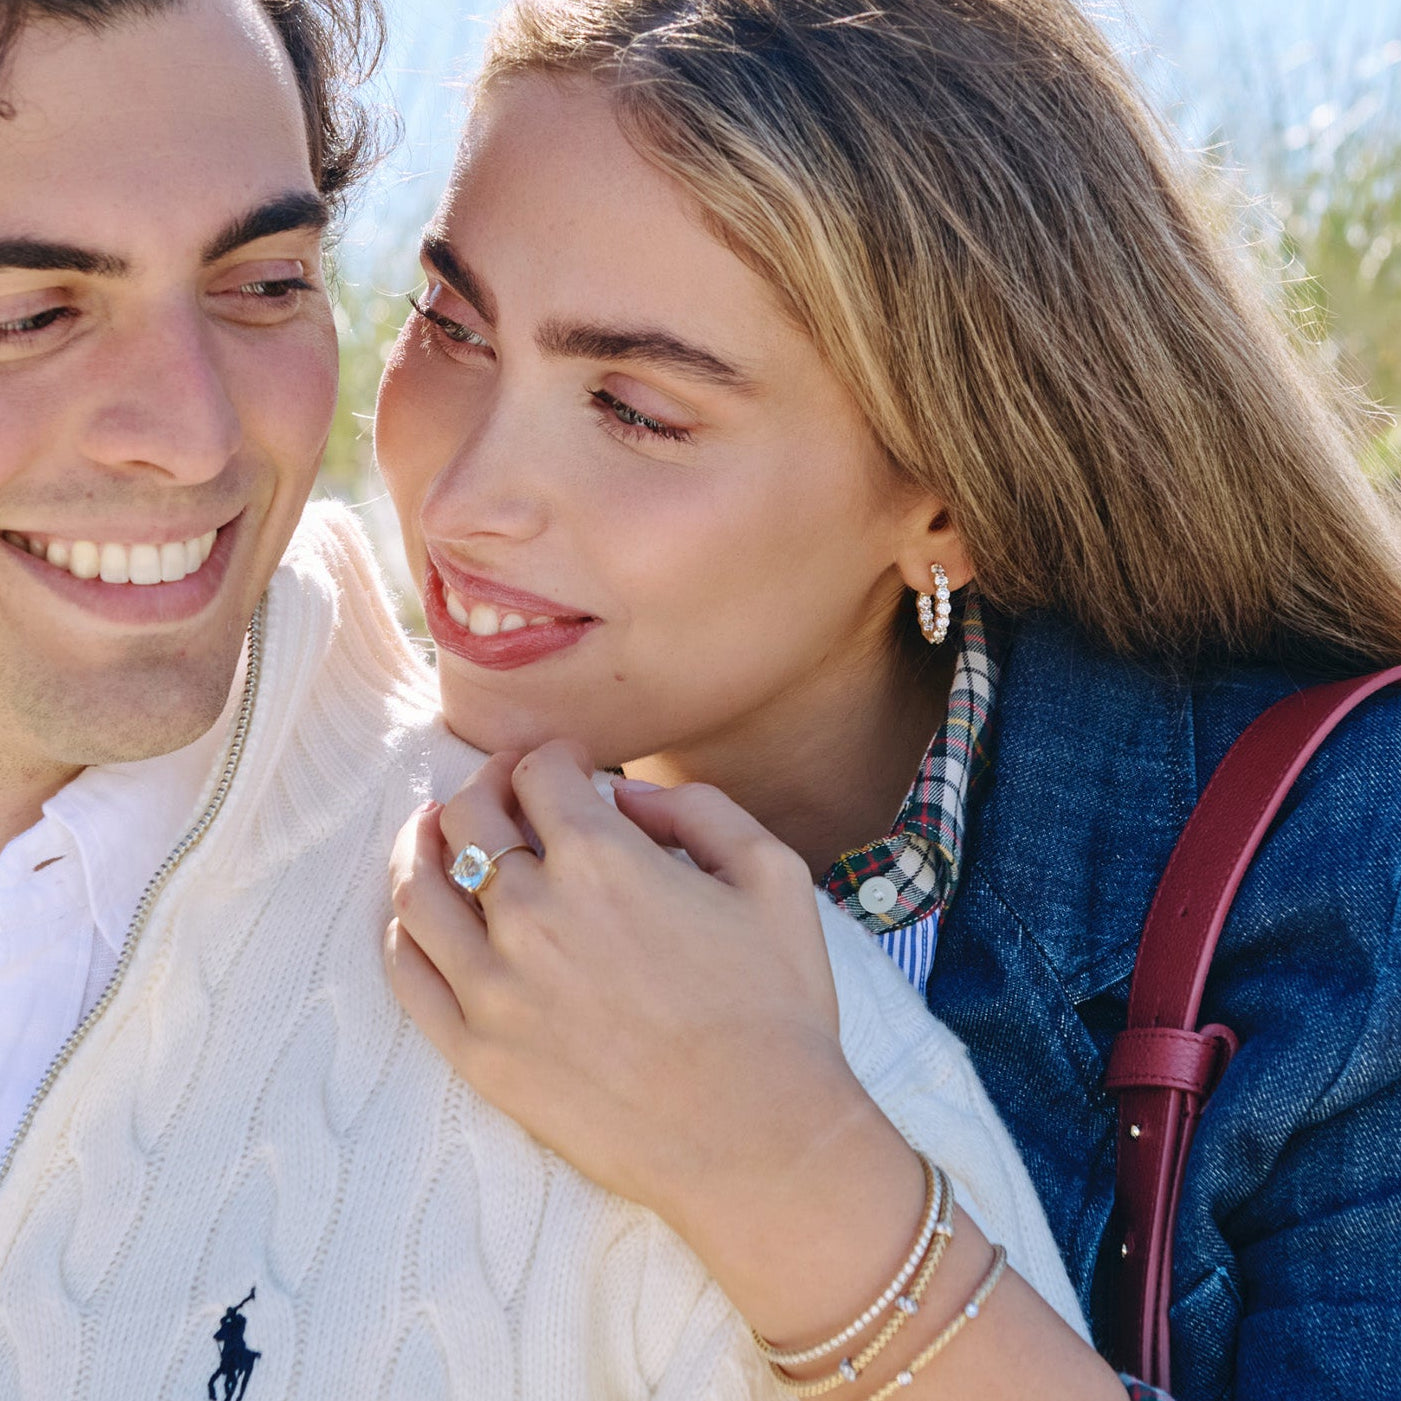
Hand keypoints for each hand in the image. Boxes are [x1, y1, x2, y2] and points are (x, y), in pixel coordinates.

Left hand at [386, 740, 870, 1243]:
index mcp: (601, 857)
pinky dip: (403, 931)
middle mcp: (531, 911)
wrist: (757, 1139)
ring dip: (422, 843)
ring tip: (433, 832)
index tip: (567, 767)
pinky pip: (409, 974)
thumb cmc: (776, 1007)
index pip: (539, 772)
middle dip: (486, 784)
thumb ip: (699, 809)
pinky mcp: (477, 1051)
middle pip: (469, 816)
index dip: (553, 755)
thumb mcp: (771, 876)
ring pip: (419, 888)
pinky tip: (417, 918)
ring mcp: (493, 985)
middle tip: (504, 788)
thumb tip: (627, 795)